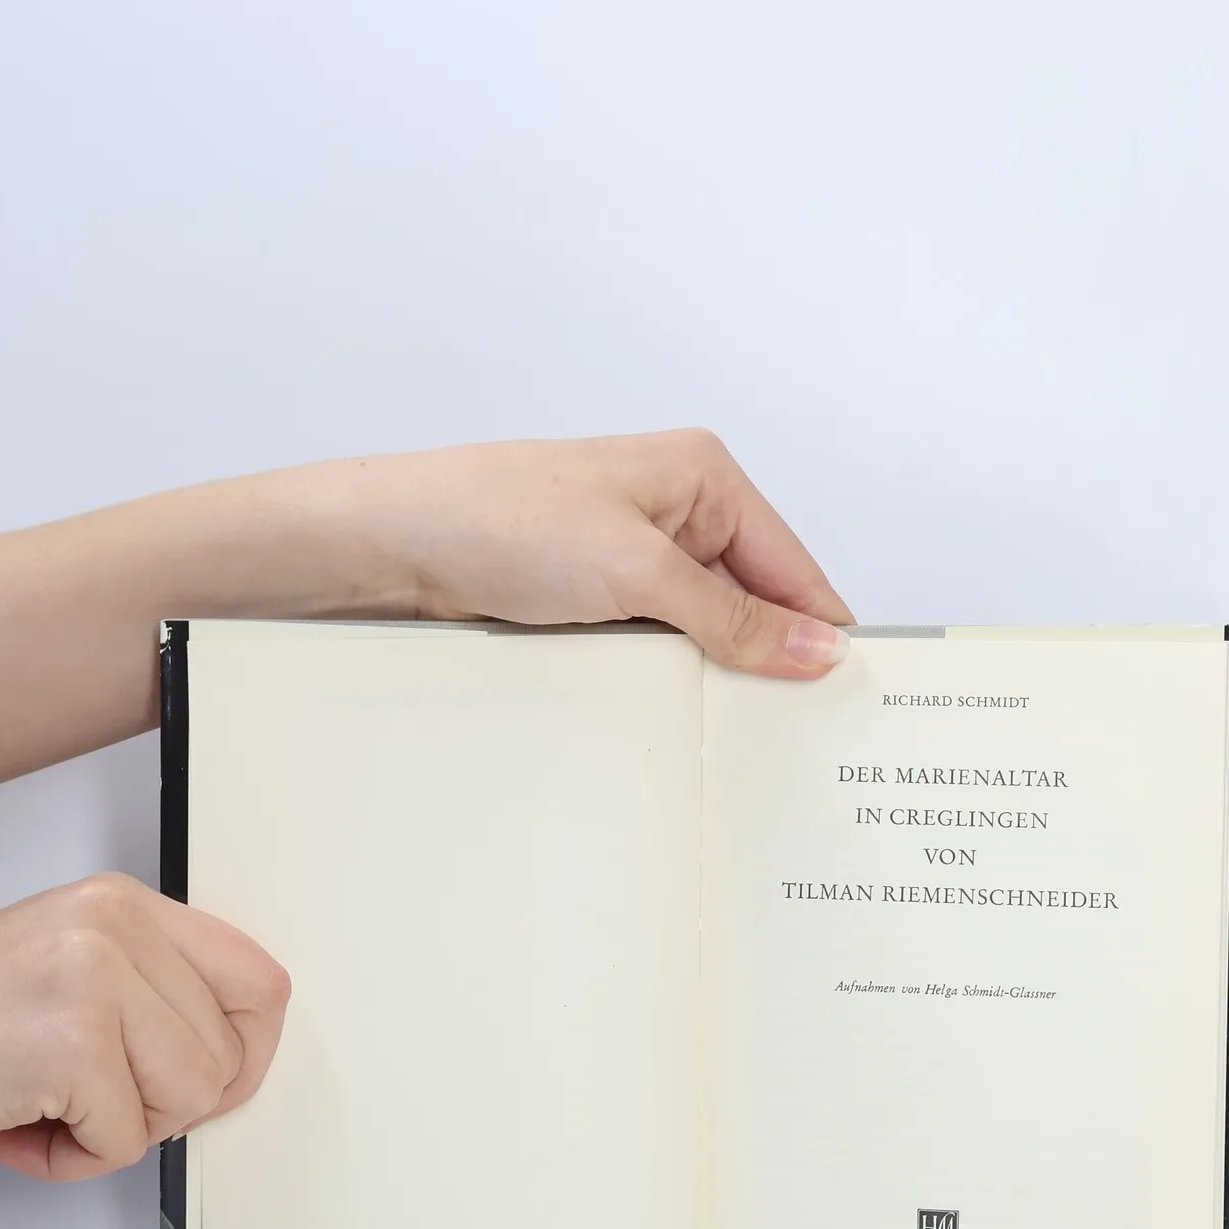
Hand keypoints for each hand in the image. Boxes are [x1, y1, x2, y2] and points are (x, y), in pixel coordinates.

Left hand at [0, 426, 853, 815]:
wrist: (377, 547)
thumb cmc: (495, 522)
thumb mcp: (636, 573)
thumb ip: (735, 620)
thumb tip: (820, 653)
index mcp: (702, 476)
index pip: (796, 569)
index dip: (823, 639)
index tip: (850, 713)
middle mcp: (673, 509)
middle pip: (756, 604)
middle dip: (772, 667)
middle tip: (801, 752)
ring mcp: (627, 555)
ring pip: (703, 633)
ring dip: (714, 682)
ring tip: (743, 750)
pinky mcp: (587, 595)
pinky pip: (654, 647)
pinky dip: (668, 683)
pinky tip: (679, 729)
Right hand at [0, 874, 289, 1177]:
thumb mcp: (69, 974)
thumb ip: (154, 992)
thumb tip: (237, 1050)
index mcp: (126, 904)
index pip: (257, 980)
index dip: (248, 1051)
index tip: (211, 1084)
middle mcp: (116, 925)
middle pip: (227, 1053)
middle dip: (166, 1104)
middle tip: (92, 1100)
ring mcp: (96, 977)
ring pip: (189, 1099)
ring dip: (119, 1132)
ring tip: (48, 1107)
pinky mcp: (71, 1044)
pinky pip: (126, 1142)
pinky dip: (72, 1160)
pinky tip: (15, 1127)